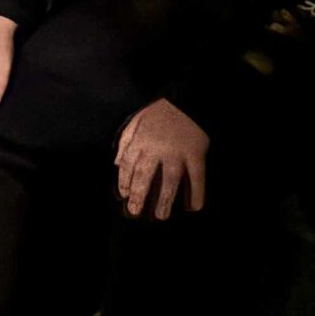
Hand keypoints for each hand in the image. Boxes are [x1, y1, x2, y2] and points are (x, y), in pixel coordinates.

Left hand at [115, 99, 208, 220]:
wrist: (189, 100)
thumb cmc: (161, 111)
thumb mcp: (137, 120)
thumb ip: (126, 140)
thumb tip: (117, 163)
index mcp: (141, 139)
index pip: (129, 164)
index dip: (125, 181)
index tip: (125, 195)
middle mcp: (157, 148)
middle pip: (145, 175)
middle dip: (139, 195)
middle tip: (136, 211)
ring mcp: (178, 153)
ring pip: (169, 180)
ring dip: (165, 200)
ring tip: (161, 215)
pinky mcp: (196, 155)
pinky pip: (197, 177)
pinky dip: (197, 192)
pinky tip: (194, 207)